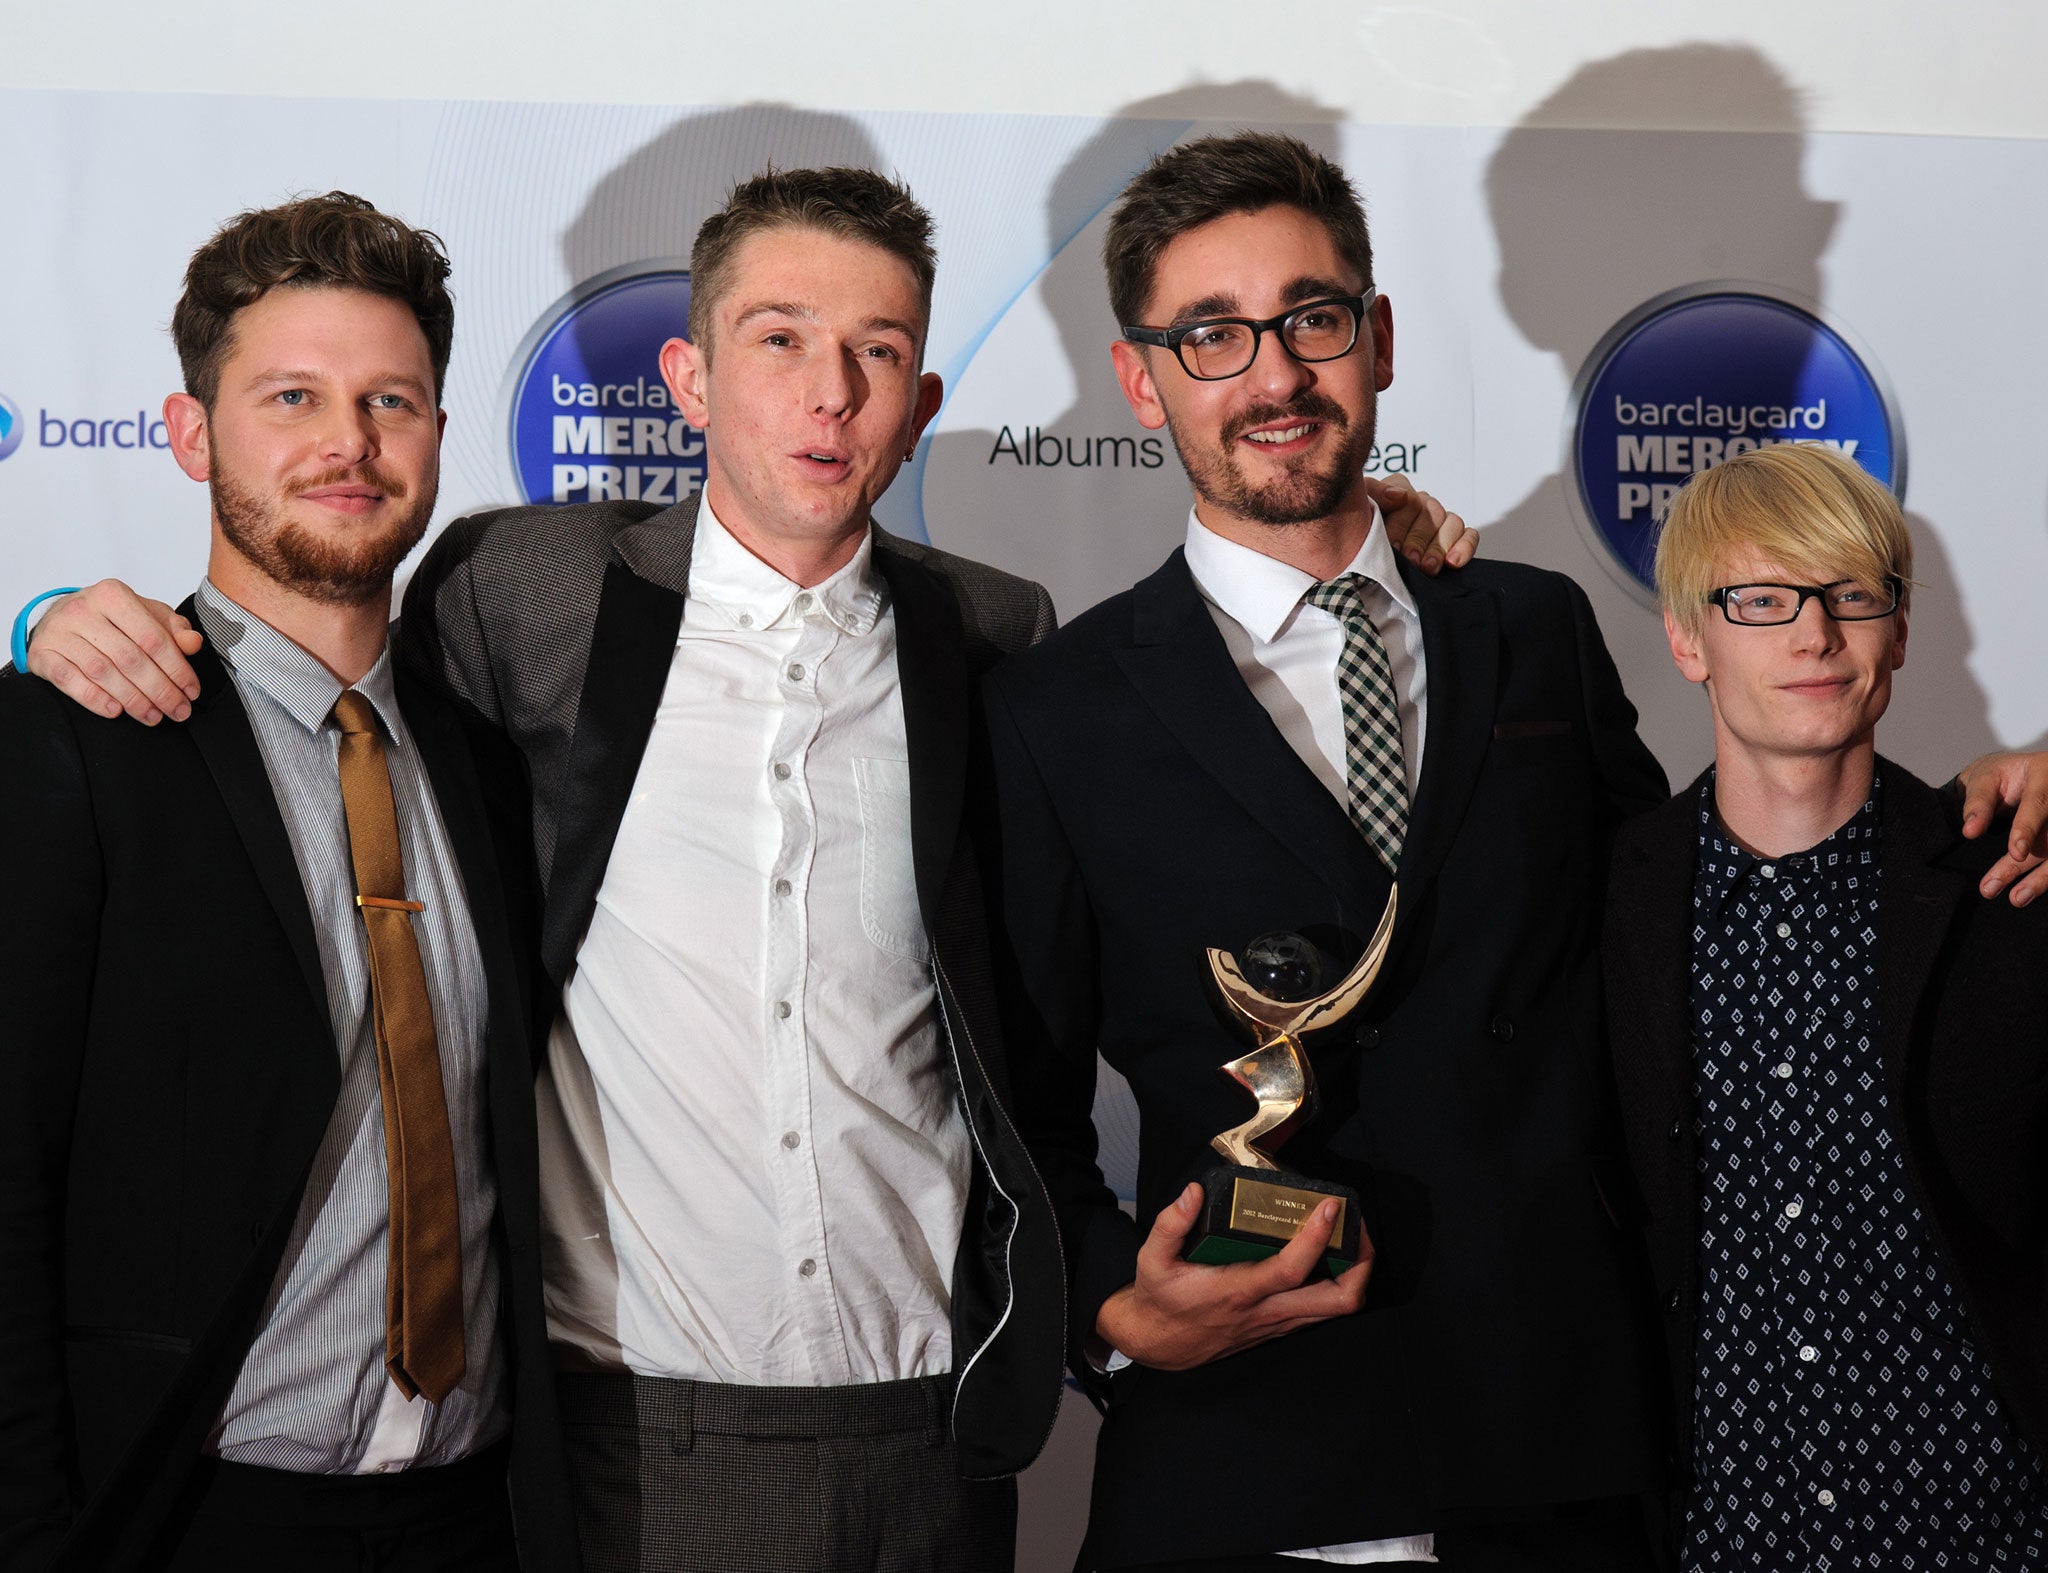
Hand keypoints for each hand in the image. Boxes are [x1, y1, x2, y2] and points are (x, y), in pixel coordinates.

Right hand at [24, 579, 203, 723]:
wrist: (59, 617)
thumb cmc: (110, 619)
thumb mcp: (146, 615)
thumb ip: (173, 629)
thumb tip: (193, 643)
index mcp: (113, 594)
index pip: (153, 638)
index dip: (177, 669)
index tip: (191, 691)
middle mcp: (83, 609)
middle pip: (130, 658)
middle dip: (160, 690)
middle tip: (178, 711)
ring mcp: (58, 632)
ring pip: (102, 672)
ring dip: (132, 700)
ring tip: (153, 716)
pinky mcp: (41, 653)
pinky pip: (69, 680)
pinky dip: (94, 698)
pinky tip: (115, 710)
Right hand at [1093, 1181, 1371, 1371]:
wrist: (1157, 1344)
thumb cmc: (1160, 1299)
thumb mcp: (1152, 1260)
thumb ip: (1170, 1225)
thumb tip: (1192, 1192)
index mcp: (1238, 1292)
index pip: (1290, 1270)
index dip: (1316, 1239)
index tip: (1328, 1206)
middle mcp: (1267, 1311)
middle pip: (1337, 1300)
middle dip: (1360, 1262)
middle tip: (1356, 1224)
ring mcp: (1278, 1323)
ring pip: (1337, 1308)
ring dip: (1355, 1273)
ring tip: (1351, 1235)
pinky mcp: (1279, 1326)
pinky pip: (1322, 1309)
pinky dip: (1337, 1282)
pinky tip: (1330, 1255)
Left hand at [1366, 476, 1476, 576]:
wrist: (1362, 564)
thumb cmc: (1359, 533)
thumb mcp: (1357, 510)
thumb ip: (1374, 494)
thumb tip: (1400, 496)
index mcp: (1398, 492)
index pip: (1407, 496)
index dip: (1400, 523)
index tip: (1392, 545)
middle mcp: (1422, 503)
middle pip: (1430, 513)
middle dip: (1419, 540)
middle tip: (1411, 560)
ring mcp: (1441, 519)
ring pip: (1451, 523)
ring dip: (1439, 547)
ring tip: (1428, 567)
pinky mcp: (1457, 536)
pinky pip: (1469, 535)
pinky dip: (1464, 547)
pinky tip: (1452, 562)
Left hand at [1958, 750, 2047, 906]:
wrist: (2022, 774)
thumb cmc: (2002, 776)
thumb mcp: (1985, 777)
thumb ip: (1979, 801)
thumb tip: (1971, 831)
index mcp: (2044, 772)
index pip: (2038, 802)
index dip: (2028, 828)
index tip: (2016, 852)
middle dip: (2021, 863)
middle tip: (1989, 887)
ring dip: (2039, 878)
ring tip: (2015, 899)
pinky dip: (2045, 877)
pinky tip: (2028, 893)